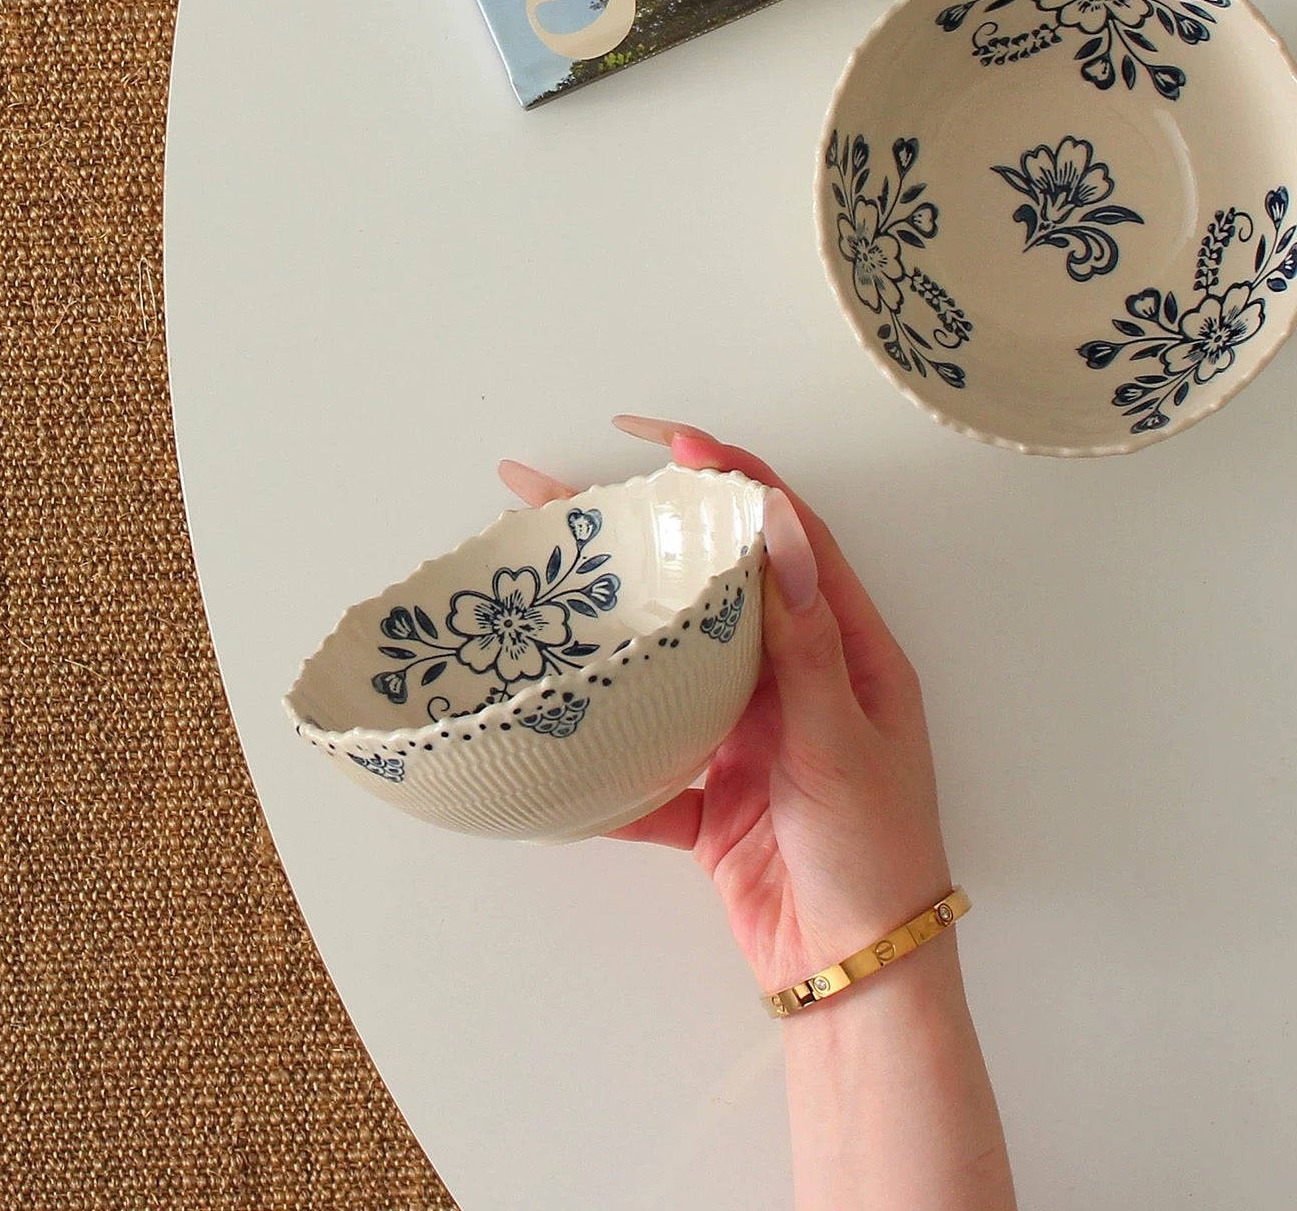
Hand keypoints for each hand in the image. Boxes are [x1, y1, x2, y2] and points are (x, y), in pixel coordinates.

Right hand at [500, 417, 952, 994]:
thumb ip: (804, 642)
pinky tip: (557, 723)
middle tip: (566, 501)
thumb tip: (779, 525)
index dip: (736, 478)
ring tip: (544, 593)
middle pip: (714, 591)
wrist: (855, 978)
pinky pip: (651, 757)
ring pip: (674, 666)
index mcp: (845, 652)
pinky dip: (611, 751)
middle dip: (648, 543)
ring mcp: (749, 736)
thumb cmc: (874, 854)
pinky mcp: (711, 794)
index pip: (788, 538)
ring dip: (618, 635)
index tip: (669, 440)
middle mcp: (794, 682)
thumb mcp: (842, 742)